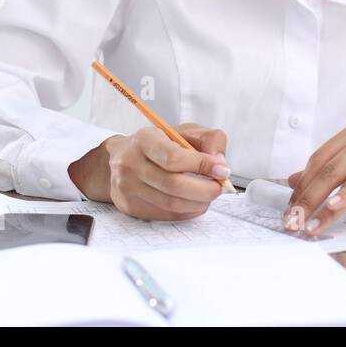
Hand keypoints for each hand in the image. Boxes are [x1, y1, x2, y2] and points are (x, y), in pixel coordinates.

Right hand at [69, 123, 230, 219]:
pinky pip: (165, 215)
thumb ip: (209, 140)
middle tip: (219, 187)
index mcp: (144, 139)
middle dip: (205, 190)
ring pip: (171, 204)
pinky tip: (195, 203)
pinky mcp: (130, 207)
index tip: (221, 170)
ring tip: (209, 195)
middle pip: (174, 185)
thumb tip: (220, 164)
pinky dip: (187, 212)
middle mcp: (130, 164)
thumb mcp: (185, 131)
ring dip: (198, 203)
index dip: (202, 166)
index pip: (173, 158)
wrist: (123, 158)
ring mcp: (127, 188)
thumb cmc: (160, 143)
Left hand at [284, 117, 345, 235]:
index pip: (319, 157)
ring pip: (344, 178)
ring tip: (308, 225)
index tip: (290, 207)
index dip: (302, 184)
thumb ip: (338, 165)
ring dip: (322, 206)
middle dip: (306, 198)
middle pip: (327, 168)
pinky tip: (333, 209)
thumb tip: (296, 180)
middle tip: (292, 221)